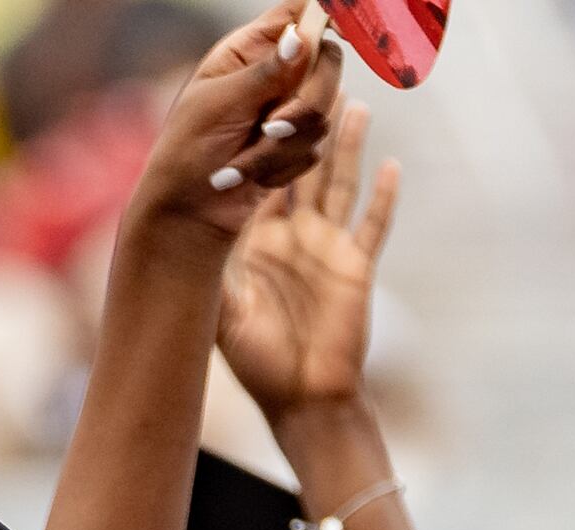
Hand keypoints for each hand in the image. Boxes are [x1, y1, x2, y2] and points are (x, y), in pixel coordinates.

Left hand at [128, 1, 344, 253]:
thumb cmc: (187, 152)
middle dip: (304, 103)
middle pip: (327, 63)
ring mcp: (287, 107)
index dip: (323, 16)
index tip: (335, 31)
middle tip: (270, 129)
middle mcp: (274, 73)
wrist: (185, 211)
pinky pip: (316, 148)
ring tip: (239, 164)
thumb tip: (299, 38)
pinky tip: (246, 176)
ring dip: (280, 147)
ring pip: (323, 113)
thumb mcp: (219, 105)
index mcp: (248, 50)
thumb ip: (265, 74)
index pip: (297, 15)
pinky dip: (281, 168)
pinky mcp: (296, 144)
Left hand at [218, 101, 399, 414]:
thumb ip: (211, 277)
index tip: (253, 109)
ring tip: (351, 104)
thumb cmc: (258, 365)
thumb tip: (181, 246)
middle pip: (301, 170)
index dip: (256, 148)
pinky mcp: (357, 267)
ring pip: (339, 184)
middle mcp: (294, 238)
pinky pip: (374, 225)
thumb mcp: (223, 316)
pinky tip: (392, 165)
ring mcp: (328, 249)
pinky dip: (385, 197)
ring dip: (346, 146)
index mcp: (257, 244)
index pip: (257, 183)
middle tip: (305, 85)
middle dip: (304, 130)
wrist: (302, 400)